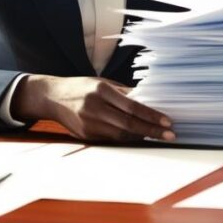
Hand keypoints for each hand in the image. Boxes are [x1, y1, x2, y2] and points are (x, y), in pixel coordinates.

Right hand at [10, 74, 174, 142]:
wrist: (52, 97)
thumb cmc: (83, 87)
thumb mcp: (103, 83)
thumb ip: (125, 93)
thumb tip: (149, 100)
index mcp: (101, 90)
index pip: (131, 106)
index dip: (150, 115)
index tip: (167, 121)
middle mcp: (94, 107)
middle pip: (128, 123)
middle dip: (151, 130)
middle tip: (170, 135)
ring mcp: (88, 123)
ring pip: (120, 135)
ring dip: (141, 136)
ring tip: (159, 136)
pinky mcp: (85, 135)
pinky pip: (111, 139)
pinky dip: (127, 139)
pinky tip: (140, 137)